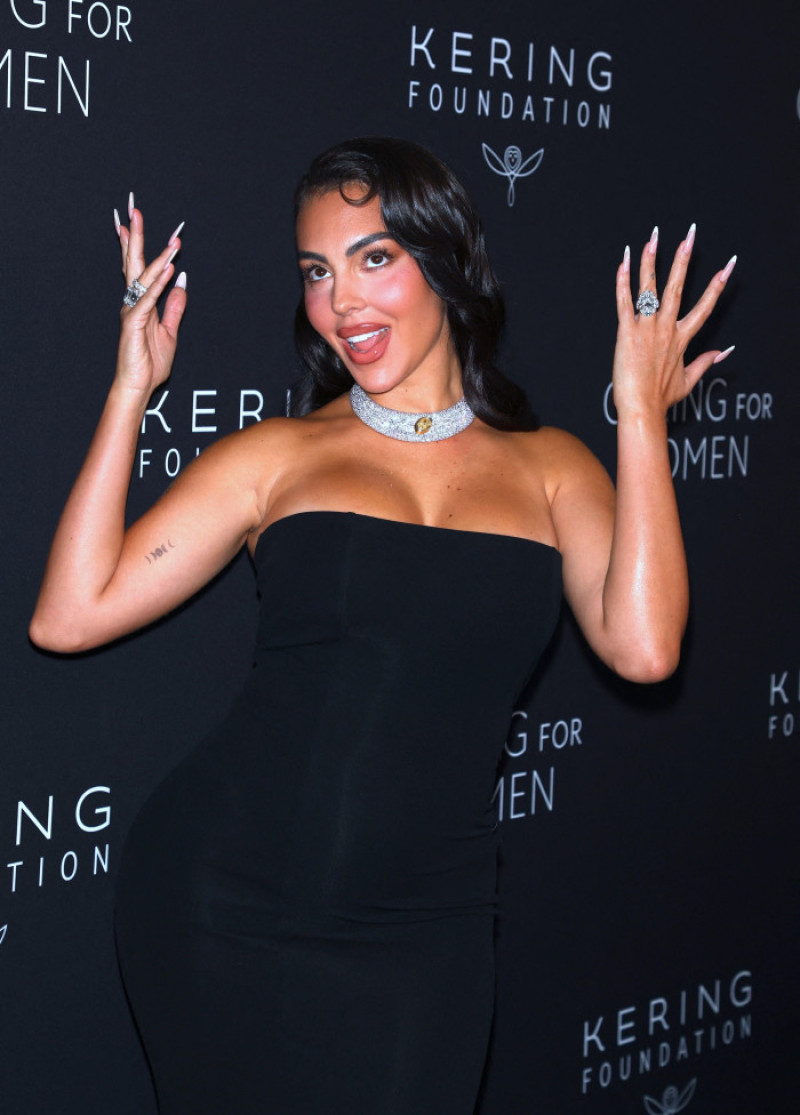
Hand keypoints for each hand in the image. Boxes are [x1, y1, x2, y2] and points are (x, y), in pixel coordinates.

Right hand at [113, 194, 186, 396]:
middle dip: (135, 236)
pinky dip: (159, 282)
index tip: (135, 221)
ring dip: (158, 255)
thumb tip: (181, 280)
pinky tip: (168, 268)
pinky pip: (149, 298)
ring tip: (171, 239)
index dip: (139, 244)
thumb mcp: (169, 331)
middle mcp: (133, 302)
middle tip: (134, 209)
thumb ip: (174, 306)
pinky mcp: (133, 322)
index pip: (139, 268)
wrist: (138, 386)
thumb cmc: (150, 362)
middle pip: (134, 263)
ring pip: (144, 276)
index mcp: (141, 303)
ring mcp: (132, 310)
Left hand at [612, 225, 735, 420]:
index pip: (704, 306)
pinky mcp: (626, 333)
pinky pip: (624, 302)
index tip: (728, 265)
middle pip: (677, 287)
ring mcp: (646, 329)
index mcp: (682, 339)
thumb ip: (705, 362)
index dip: (717, 285)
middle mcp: (666, 329)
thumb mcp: (688, 381)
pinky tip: (623, 262)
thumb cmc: (661, 398)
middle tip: (690, 235)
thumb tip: (724, 352)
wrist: (641, 409)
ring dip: (651, 261)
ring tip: (653, 238)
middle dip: (684, 259)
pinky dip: (623, 281)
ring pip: (649, 288)